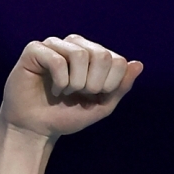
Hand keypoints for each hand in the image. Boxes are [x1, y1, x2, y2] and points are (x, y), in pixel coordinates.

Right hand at [0, 35, 143, 138]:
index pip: (118, 61)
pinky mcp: (35, 49)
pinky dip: (60, 81)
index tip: (94, 96)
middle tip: (78, 94)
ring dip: (75, 83)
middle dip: (93, 84)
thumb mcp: (101, 106)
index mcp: (94, 54)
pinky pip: (57, 60)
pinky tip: (53, 88)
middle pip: (101, 55)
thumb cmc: (67, 116)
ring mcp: (55, 44)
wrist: (36, 129)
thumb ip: (120, 87)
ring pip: (80, 54)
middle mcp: (76, 44)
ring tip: (65, 91)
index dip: (110, 85)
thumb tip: (138, 64)